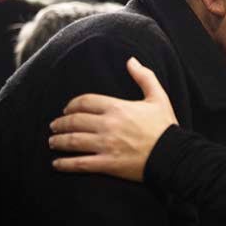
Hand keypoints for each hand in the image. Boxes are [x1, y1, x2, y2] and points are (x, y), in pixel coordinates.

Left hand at [49, 57, 177, 181]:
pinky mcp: (108, 164)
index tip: (66, 109)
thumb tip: (131, 60)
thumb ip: (144, 77)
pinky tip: (56, 163)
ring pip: (73, 141)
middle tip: (54, 126)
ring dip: (59, 141)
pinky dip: (65, 164)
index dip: (72, 105)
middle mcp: (108, 125)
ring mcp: (106, 145)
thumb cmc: (166, 126)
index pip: (85, 102)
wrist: (173, 154)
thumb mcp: (158, 97)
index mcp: (118, 107)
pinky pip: (80, 163)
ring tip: (52, 141)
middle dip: (61, 123)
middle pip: (75, 121)